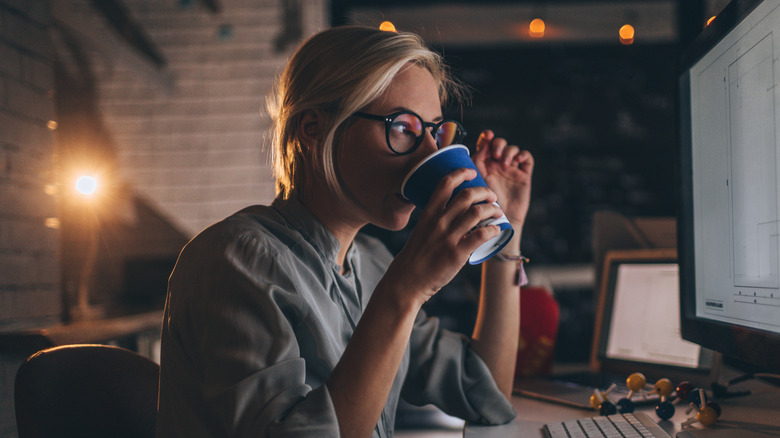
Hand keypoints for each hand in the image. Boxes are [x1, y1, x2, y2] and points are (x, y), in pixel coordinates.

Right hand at [386, 168, 502, 304]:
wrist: (408, 280)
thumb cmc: (416, 255)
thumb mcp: (422, 229)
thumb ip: (437, 218)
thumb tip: (458, 211)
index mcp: (429, 213)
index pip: (446, 183)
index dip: (461, 172)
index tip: (472, 172)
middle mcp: (439, 221)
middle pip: (467, 195)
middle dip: (485, 191)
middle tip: (491, 196)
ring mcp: (448, 237)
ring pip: (477, 213)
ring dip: (493, 209)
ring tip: (497, 212)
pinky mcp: (457, 253)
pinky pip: (481, 236)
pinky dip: (493, 230)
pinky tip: (496, 230)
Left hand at [472, 130, 533, 229]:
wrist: (497, 223)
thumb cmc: (482, 206)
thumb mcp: (475, 182)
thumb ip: (476, 163)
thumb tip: (480, 144)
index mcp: (483, 166)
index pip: (486, 144)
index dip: (486, 137)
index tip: (487, 136)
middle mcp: (497, 166)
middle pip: (500, 143)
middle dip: (498, 144)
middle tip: (495, 155)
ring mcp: (511, 170)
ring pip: (513, 149)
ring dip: (508, 151)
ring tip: (504, 162)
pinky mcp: (523, 176)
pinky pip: (527, 158)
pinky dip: (522, 155)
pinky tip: (516, 161)